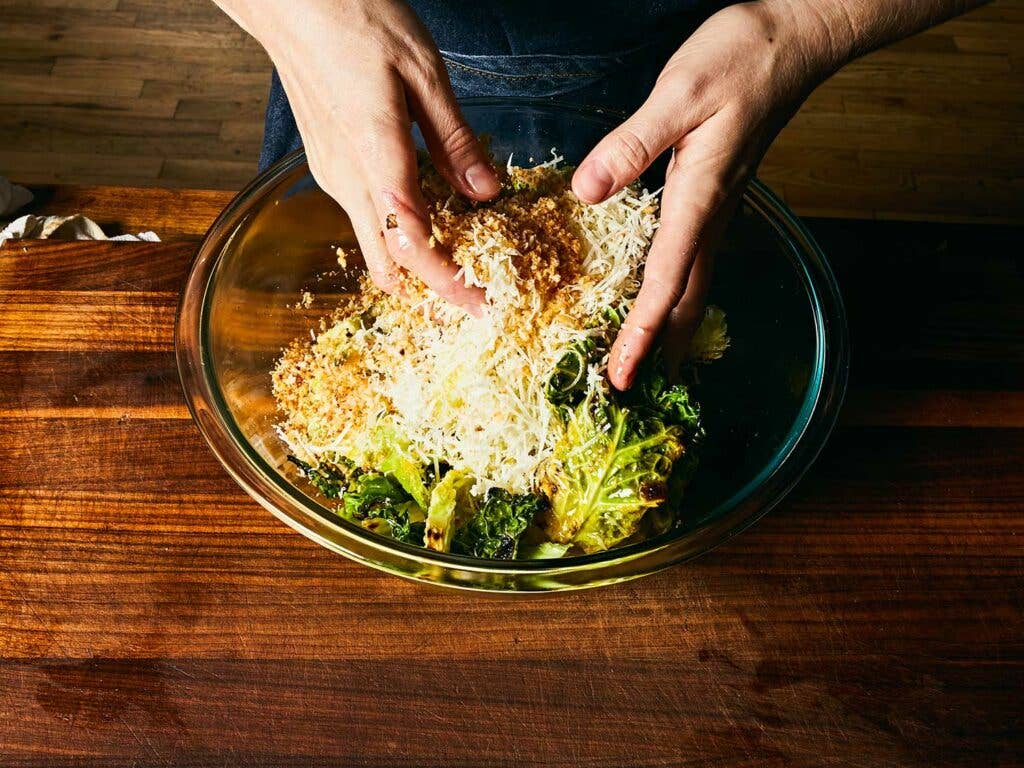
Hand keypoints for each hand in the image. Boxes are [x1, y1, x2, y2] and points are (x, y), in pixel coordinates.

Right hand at [220, 0, 499, 313]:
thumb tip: (486, 191)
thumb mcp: (423, 71)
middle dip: (434, 284)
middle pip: (389, 261)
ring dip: (417, 260)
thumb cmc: (353, 16)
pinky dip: (400, 229)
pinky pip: (366, 216)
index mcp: (373, 155)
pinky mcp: (327, 165)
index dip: (449, 281)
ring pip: (375, 243)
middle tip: (478, 289)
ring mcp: (331, 175)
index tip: (482, 304)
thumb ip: (453, 139)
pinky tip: (434, 212)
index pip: (412, 243)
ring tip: (466, 252)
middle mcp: (345, 179)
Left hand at [573, 1, 840, 388]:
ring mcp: (719, 207)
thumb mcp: (680, 91)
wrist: (796, 38)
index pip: (665, 281)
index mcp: (700, 197)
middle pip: (685, 299)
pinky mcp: (717, 193)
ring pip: (694, 284)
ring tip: (647, 365)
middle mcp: (713, 213)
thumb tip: (589, 192)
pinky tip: (663, 298)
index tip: (621, 375)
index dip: (640, 333)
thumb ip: (633, 143)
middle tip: (630, 391)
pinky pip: (695, 258)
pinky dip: (676, 293)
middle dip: (657, 349)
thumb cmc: (743, 58)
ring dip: (669, 329)